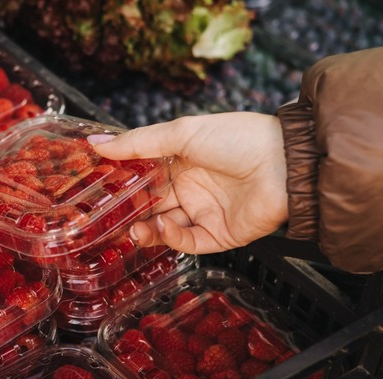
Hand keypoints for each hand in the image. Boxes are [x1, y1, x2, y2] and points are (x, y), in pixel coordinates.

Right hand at [88, 112, 288, 253]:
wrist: (286, 164)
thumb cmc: (238, 139)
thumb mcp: (182, 133)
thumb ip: (138, 142)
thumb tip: (96, 143)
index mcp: (180, 160)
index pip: (142, 176)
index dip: (121, 184)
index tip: (97, 190)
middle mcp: (190, 187)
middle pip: (150, 205)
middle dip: (128, 213)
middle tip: (106, 218)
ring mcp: (203, 212)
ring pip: (164, 227)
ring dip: (145, 229)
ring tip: (132, 229)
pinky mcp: (218, 235)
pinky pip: (186, 241)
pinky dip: (170, 237)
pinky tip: (162, 227)